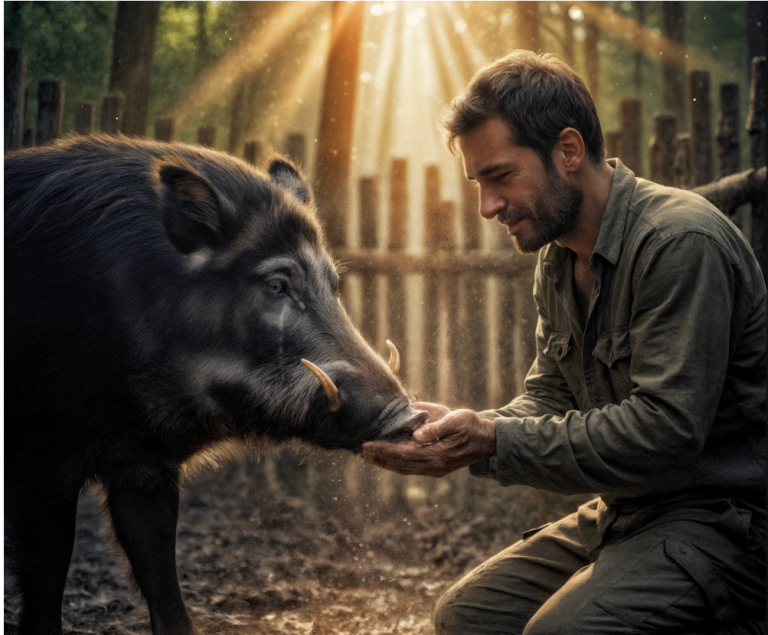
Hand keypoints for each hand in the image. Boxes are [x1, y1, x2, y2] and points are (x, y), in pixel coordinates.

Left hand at [362, 403, 495, 477]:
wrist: (487, 439)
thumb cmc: (470, 425)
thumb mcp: (455, 420)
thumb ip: (435, 428)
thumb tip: (416, 435)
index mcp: (437, 454)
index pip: (404, 454)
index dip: (384, 450)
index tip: (368, 444)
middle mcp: (434, 465)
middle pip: (401, 464)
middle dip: (380, 458)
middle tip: (361, 451)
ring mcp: (435, 469)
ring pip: (404, 468)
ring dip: (385, 463)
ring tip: (368, 456)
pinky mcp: (435, 467)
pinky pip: (411, 468)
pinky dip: (396, 464)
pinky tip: (386, 459)